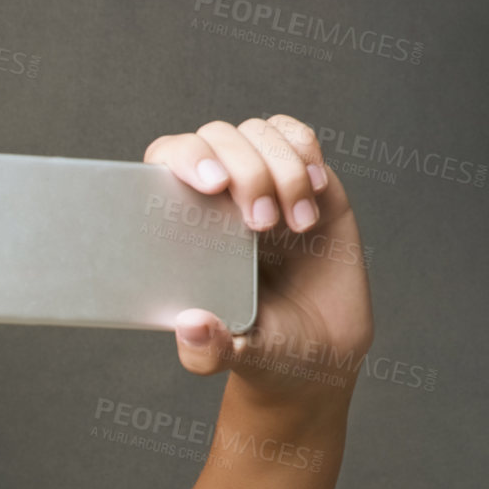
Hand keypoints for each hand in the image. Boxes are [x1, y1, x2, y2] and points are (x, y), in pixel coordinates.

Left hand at [144, 114, 375, 412]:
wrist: (323, 352)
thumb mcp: (237, 356)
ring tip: (296, 226)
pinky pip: (297, 137)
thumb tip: (190, 326)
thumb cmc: (267, 350)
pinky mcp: (306, 182)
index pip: (165, 162)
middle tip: (263, 225)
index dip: (184, 157)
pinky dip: (306, 154)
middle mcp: (217, 199)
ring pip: (258, 132)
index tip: (212, 186)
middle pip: (216, 137)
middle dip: (246, 171)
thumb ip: (209, 349)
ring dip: (281, 169)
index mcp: (184, 229)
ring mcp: (262, 183)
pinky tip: (315, 195)